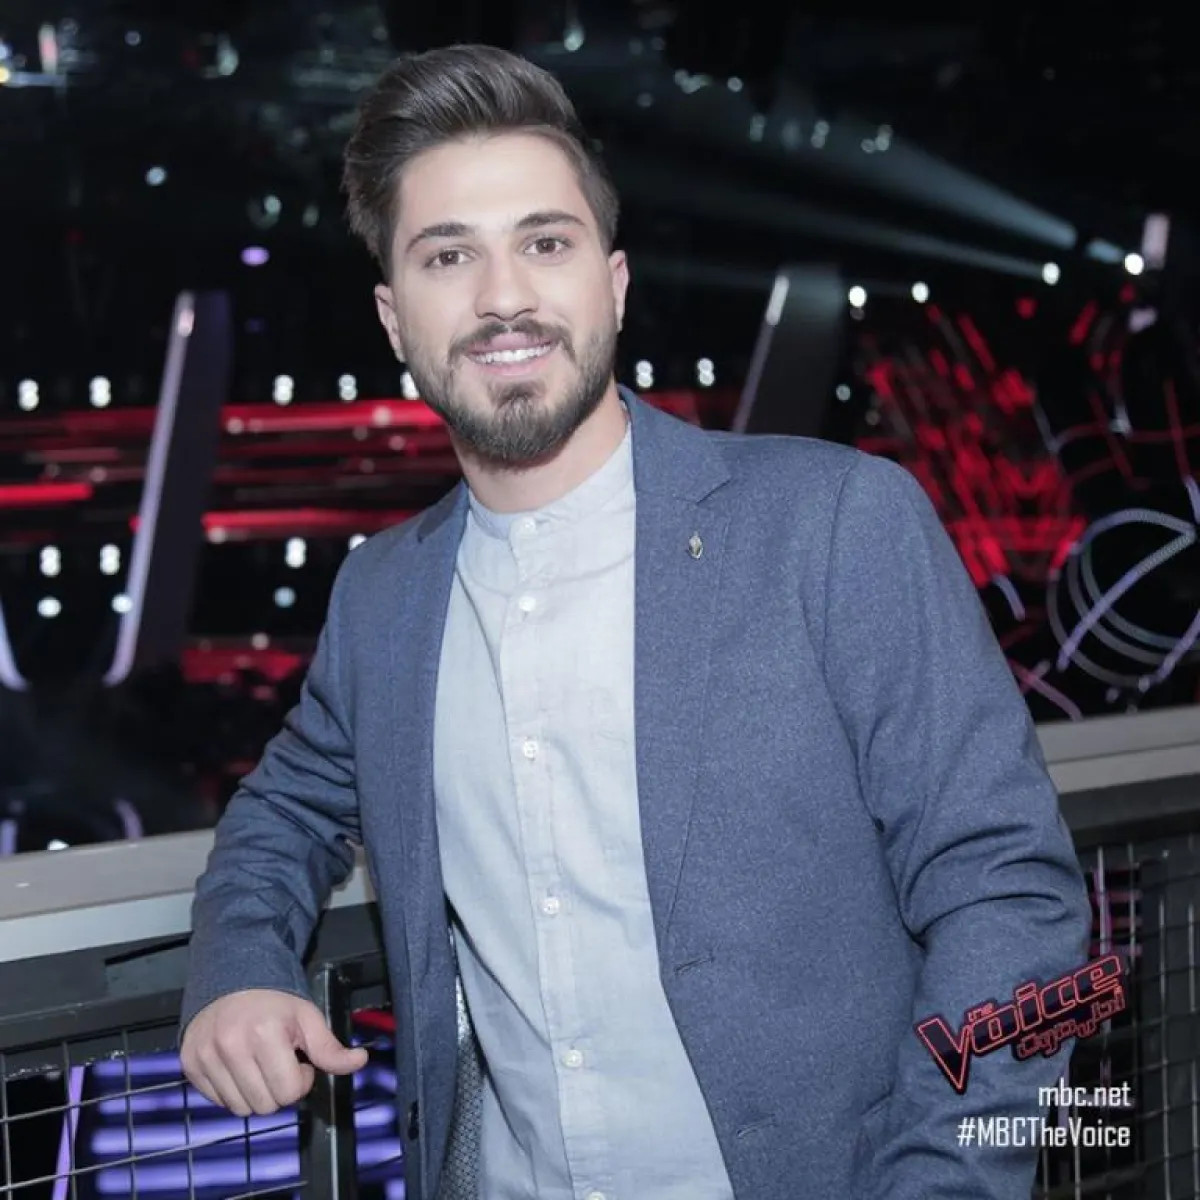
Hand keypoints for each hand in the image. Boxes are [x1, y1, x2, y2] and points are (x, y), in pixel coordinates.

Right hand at [180, 988, 368, 1115]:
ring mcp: (206, 1057)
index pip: (288, 1092)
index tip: (298, 1062)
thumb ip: (330, 1047)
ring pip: (240, 1109)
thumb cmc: (274, 1001)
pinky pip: (217, 1101)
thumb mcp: (307, 1017)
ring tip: (259, 1065)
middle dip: (278, 1090)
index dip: (300, 1081)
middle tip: (279, 1064)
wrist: (231, 978)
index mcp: (264, 1034)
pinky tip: (239, 1067)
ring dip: (255, 1094)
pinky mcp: (190, 1064)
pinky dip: (232, 1091)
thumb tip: (360, 1060)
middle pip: (264, 1106)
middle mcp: (231, 1047)